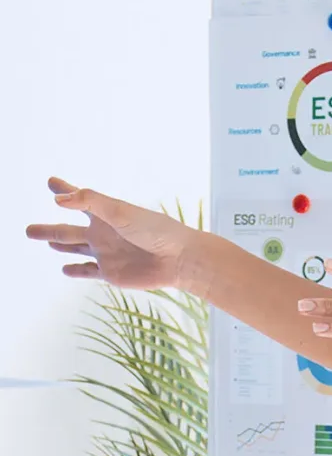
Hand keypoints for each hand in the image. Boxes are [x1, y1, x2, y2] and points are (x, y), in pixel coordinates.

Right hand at [24, 177, 197, 290]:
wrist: (179, 259)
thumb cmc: (155, 231)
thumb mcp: (121, 212)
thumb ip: (91, 202)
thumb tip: (59, 200)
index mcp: (106, 214)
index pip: (80, 199)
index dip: (65, 191)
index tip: (52, 182)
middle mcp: (103, 233)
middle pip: (68, 230)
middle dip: (49, 229)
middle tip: (28, 229)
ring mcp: (106, 253)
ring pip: (75, 249)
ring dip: (60, 246)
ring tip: (47, 242)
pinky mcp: (111, 272)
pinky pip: (88, 271)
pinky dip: (75, 270)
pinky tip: (65, 269)